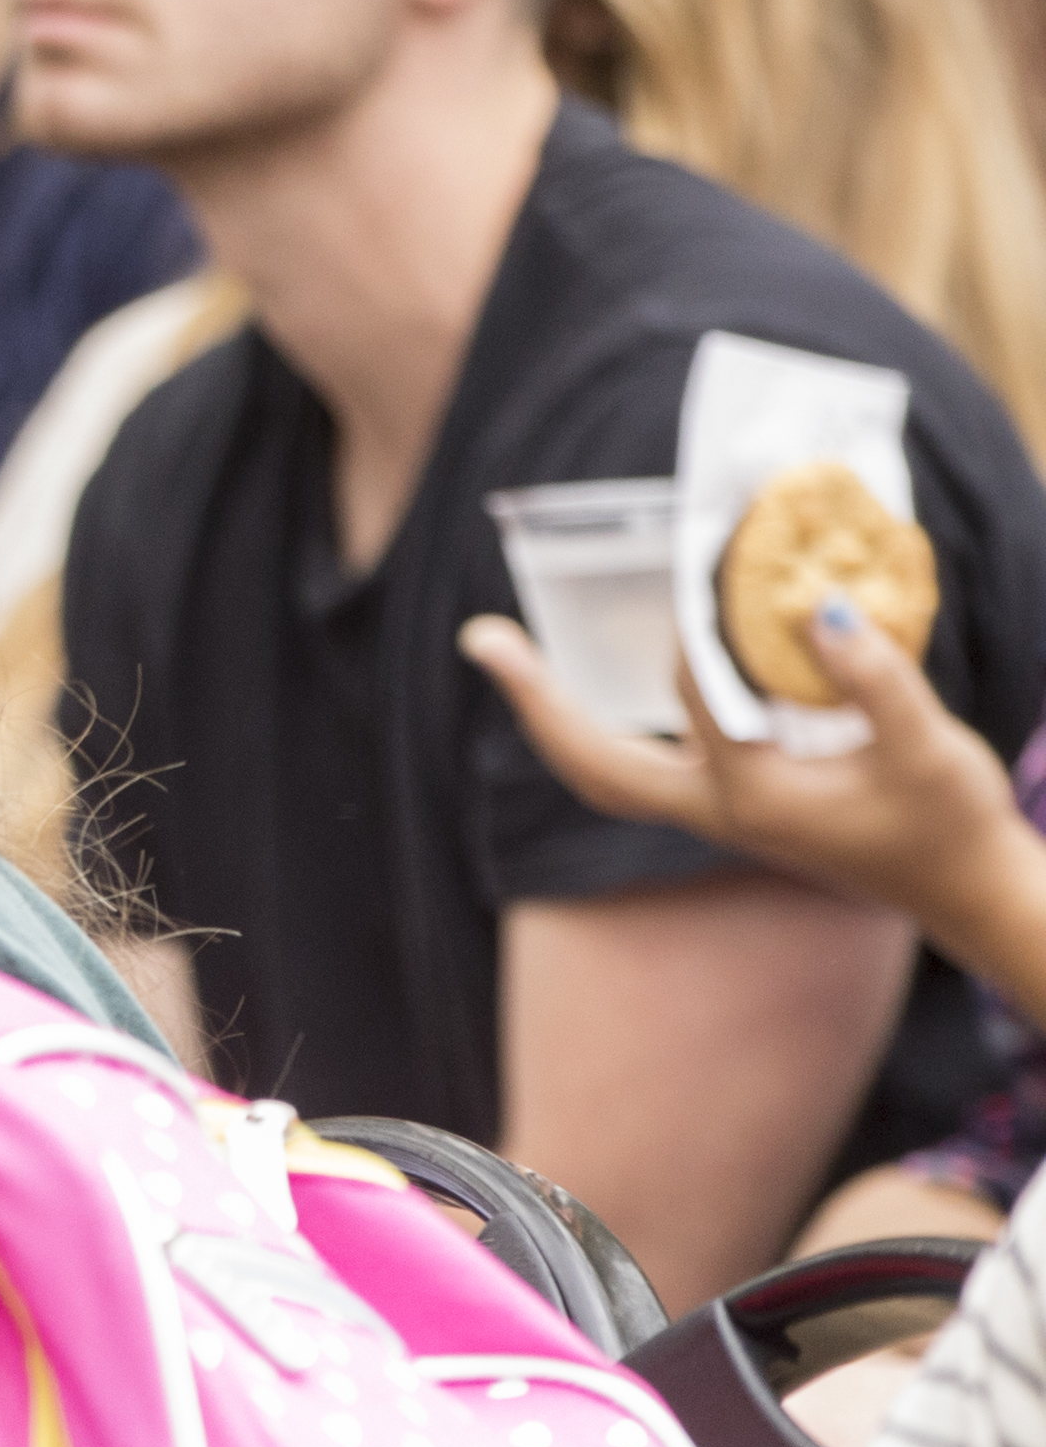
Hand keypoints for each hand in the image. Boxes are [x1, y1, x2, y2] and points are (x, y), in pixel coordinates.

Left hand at [462, 607, 1045, 962]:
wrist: (965, 891)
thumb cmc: (951, 824)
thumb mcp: (930, 749)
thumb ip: (876, 680)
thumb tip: (818, 610)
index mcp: (756, 798)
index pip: (701, 694)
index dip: (701, 622)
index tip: (702, 555)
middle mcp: (718, 811)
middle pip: (594, 762)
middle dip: (535, 700)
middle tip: (480, 636)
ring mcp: (717, 812)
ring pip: (609, 768)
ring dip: (558, 713)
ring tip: (510, 652)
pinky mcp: (733, 803)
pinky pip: (647, 760)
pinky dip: (611, 719)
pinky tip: (599, 678)